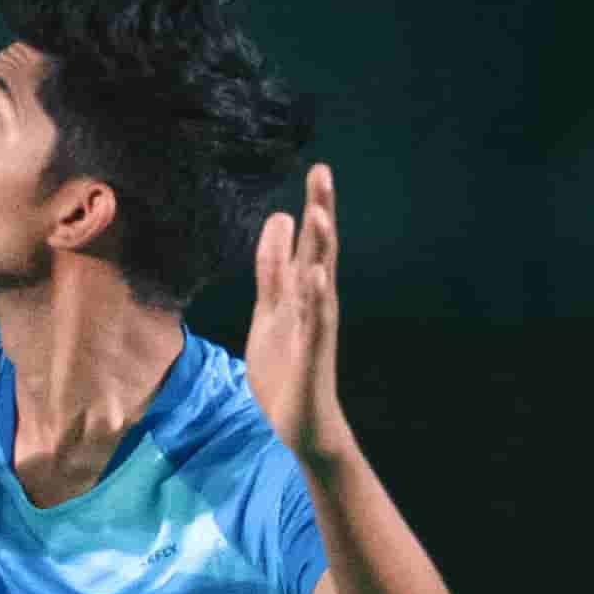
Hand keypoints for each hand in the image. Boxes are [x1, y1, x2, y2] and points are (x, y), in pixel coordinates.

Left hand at [243, 163, 349, 464]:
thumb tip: (281, 220)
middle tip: (323, 172)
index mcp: (301, 293)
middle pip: (319, 251)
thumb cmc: (287, 368)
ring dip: (321, 248)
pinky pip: (316, 323)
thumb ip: (274, 269)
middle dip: (321, 212)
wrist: (300, 424)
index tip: (318, 169)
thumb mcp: (271, 309)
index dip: (311, 210)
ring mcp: (316, 329)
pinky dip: (315, 298)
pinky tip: (315, 275)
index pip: (307, 244)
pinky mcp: (313, 356)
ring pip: (320, 280)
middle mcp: (314, 305)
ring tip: (319, 213)